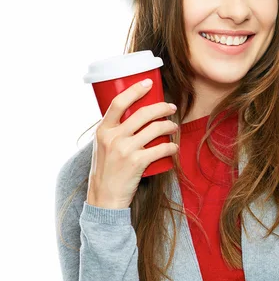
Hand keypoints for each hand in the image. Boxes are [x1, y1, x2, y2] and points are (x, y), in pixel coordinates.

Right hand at [86, 78, 178, 209]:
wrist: (104, 198)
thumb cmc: (106, 171)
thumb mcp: (101, 147)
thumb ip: (113, 132)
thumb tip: (132, 117)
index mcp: (102, 130)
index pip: (118, 103)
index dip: (135, 90)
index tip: (148, 83)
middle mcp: (113, 138)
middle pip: (143, 114)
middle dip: (162, 107)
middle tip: (171, 107)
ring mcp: (125, 150)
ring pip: (155, 129)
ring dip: (170, 126)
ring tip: (174, 127)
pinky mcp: (137, 163)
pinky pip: (161, 149)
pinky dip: (171, 146)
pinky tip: (174, 146)